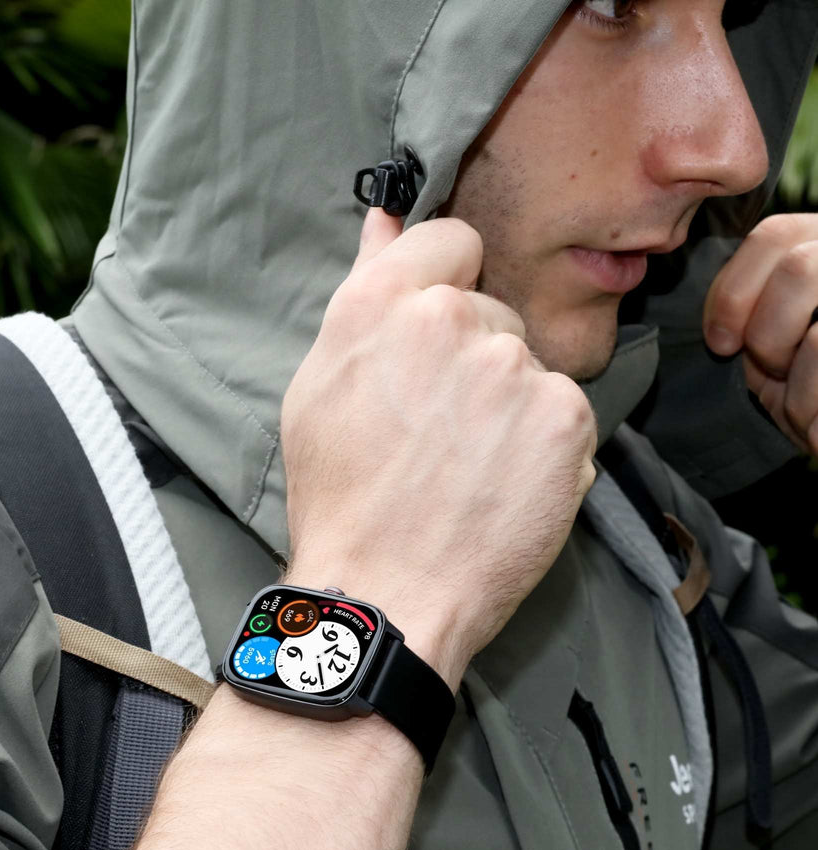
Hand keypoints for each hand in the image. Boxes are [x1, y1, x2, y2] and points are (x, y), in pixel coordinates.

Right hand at [282, 209, 596, 686]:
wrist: (387, 593)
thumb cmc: (343, 500)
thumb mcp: (321, 387)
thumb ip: (364, 293)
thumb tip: (384, 221)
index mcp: (380, 303)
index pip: (450, 239)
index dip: (448, 283)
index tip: (438, 334)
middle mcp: (450, 318)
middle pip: (492, 310)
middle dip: (474, 356)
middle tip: (440, 430)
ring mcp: (513, 366)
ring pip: (529, 365)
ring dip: (511, 404)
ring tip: (471, 469)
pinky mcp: (564, 415)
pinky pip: (564, 411)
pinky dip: (545, 445)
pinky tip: (506, 487)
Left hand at [704, 213, 817, 452]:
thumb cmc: (812, 398)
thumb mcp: (777, 355)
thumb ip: (753, 322)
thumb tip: (721, 331)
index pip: (772, 236)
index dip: (733, 292)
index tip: (720, 343)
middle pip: (799, 267)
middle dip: (768, 333)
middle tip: (772, 373)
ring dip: (800, 384)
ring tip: (805, 411)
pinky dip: (815, 417)